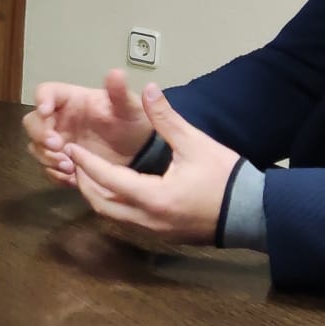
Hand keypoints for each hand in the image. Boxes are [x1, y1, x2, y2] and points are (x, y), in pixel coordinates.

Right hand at [22, 69, 152, 187]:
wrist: (140, 153)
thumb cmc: (132, 123)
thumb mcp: (129, 108)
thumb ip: (119, 93)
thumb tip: (116, 73)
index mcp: (71, 100)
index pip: (46, 92)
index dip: (41, 99)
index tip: (45, 111)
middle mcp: (59, 119)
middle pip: (33, 122)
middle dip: (40, 134)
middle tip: (57, 145)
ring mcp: (59, 142)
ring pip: (36, 146)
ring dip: (46, 157)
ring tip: (69, 166)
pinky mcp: (62, 161)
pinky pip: (48, 168)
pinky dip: (56, 174)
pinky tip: (73, 177)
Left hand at [67, 85, 239, 242]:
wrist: (253, 213)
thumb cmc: (226, 177)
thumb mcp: (195, 143)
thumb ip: (167, 118)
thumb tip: (150, 89)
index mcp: (153, 197)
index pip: (108, 179)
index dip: (86, 162)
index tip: (71, 147)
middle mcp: (148, 220)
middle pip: (101, 203)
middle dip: (85, 181)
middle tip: (75, 160)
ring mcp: (154, 232)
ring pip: (112, 216)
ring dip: (97, 195)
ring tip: (89, 172)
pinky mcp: (162, 236)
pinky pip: (126, 221)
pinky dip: (113, 204)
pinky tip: (114, 188)